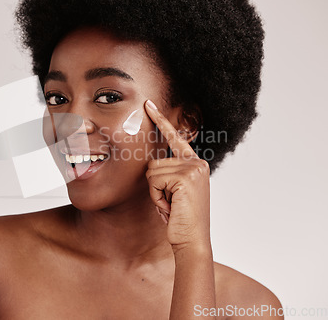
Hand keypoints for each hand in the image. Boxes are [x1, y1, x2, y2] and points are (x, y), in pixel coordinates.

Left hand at [144, 100, 210, 253]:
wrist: (192, 241)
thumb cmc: (181, 218)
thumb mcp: (174, 191)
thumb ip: (169, 174)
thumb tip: (151, 165)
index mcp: (195, 164)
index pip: (174, 138)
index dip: (160, 120)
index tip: (148, 104)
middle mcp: (196, 163)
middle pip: (154, 161)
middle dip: (155, 186)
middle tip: (169, 202)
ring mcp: (193, 169)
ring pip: (152, 171)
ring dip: (155, 192)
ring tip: (170, 205)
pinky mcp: (185, 177)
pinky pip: (154, 180)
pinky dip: (156, 197)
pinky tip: (170, 207)